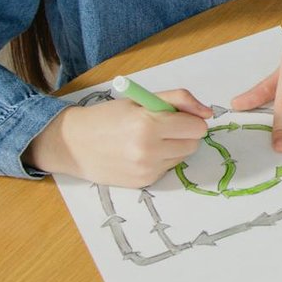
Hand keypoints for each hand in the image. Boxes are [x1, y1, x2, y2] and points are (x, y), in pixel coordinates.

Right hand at [27, 89, 211, 186]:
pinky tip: (141, 153)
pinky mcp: (143, 183)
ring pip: (183, 157)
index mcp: (148, 124)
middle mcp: (148, 150)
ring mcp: (146, 170)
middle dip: (185, 133)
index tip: (179, 115)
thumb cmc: (107, 117)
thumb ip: (178, 100)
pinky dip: (161, 160)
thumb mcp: (141, 99)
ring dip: (174, 147)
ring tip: (150, 139)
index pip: (197, 127)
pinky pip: (168, 169)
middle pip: (194, 144)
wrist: (73, 144)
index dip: (191, 119)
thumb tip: (208, 113)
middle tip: (164, 126)